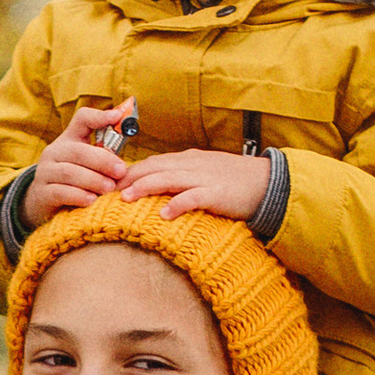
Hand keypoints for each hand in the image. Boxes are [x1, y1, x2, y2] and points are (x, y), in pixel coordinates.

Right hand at [27, 104, 133, 221]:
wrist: (43, 202)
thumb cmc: (74, 182)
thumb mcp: (87, 165)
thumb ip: (103, 159)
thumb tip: (124, 165)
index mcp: (69, 139)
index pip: (82, 119)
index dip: (99, 116)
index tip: (118, 116)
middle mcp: (54, 152)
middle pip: (78, 150)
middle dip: (103, 161)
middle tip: (120, 171)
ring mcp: (45, 172)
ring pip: (70, 172)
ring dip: (93, 180)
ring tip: (109, 189)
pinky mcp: (42, 193)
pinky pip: (61, 192)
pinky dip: (79, 196)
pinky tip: (92, 200)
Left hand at [120, 146, 266, 222]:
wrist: (268, 183)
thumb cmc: (233, 182)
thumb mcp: (204, 174)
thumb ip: (181, 178)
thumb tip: (156, 189)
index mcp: (188, 160)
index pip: (153, 163)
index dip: (130, 172)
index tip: (109, 182)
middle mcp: (192, 165)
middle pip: (154, 168)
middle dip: (129, 178)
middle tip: (106, 189)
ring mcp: (204, 178)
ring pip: (168, 179)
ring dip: (146, 188)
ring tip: (126, 198)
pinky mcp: (217, 194)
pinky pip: (194, 198)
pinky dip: (178, 204)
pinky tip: (164, 214)